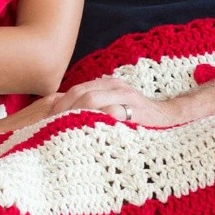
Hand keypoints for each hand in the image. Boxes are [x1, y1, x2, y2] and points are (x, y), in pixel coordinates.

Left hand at [48, 78, 176, 126]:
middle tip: (48, 125)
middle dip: (62, 108)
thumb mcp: (113, 111)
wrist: (168, 118)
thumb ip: (95, 111)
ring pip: (90, 98)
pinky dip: (93, 117)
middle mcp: (113, 86)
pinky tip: (81, 129)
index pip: (76, 91)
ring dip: (73, 112)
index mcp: (106, 85)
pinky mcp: (133, 106)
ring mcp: (124, 94)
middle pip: (79, 92)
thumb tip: (65, 122)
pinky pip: (108, 110)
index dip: (59, 105)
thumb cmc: (138, 121)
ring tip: (60, 127)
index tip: (46, 119)